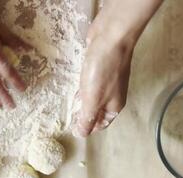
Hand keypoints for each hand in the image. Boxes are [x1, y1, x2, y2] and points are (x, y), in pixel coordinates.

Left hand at [75, 14, 132, 136]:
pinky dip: (82, 88)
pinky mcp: (100, 69)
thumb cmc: (102, 71)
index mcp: (114, 107)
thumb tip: (81, 135)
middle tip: (68, 114)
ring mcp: (107, 81)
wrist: (111, 37)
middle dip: (83, 114)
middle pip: (97, 111)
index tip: (71, 126)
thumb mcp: (93, 99)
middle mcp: (113, 96)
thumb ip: (87, 118)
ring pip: (93, 97)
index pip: (100, 124)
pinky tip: (75, 86)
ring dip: (82, 102)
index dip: (87, 127)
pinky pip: (90, 84)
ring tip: (69, 103)